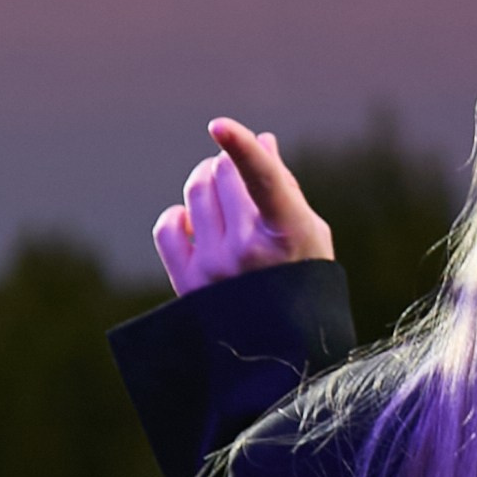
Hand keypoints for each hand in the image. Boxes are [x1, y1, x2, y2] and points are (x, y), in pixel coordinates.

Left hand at [153, 119, 333, 296]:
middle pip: (223, 174)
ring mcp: (213, 267)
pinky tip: (194, 221)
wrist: (278, 351)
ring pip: (196, 190)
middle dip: (229, 161)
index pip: (263, 181)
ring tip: (219, 191)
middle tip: (236, 169)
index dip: (243, 148)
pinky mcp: (186, 281)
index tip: (219, 125)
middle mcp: (247, 251)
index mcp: (288, 235)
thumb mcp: (308, 232)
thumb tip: (262, 140)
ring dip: (206, 179)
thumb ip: (284, 186)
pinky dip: (179, 214)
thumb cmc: (302, 279)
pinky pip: (168, 225)